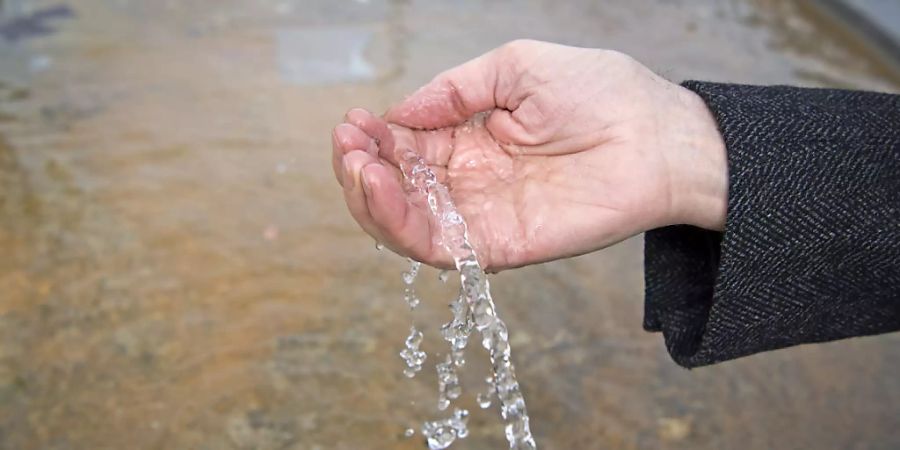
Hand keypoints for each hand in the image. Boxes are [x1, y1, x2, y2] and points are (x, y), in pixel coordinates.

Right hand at [332, 40, 726, 270]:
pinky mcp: (499, 245)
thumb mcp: (515, 69)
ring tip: (357, 165)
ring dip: (369, 198)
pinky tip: (381, 188)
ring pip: (405, 224)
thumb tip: (399, 114)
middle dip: (360, 167)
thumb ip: (454, 90)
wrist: (659, 135)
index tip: (353, 120)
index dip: (373, 138)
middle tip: (347, 142)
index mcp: (470, 142)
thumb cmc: (601, 92)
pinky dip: (399, 223)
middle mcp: (469, 184)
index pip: (405, 148)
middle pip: (395, 190)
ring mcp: (482, 217)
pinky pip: (438, 246)